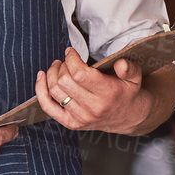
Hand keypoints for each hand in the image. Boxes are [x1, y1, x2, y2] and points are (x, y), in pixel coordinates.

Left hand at [35, 46, 150, 133]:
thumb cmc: (127, 92)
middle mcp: (92, 108)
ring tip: (57, 66)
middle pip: (64, 81)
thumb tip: (120, 63)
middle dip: (62, 66)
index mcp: (107, 94)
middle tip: (66, 60)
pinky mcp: (70, 123)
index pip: (79, 74)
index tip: (70, 51)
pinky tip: (41, 77)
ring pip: (54, 91)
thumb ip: (129, 68)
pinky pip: (48, 107)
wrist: (127, 117)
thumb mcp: (134, 77)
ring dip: (51, 74)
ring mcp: (80, 117)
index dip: (71, 59)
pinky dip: (40, 90)